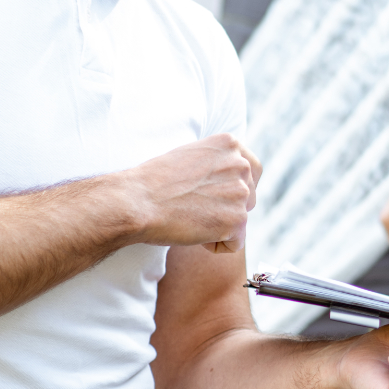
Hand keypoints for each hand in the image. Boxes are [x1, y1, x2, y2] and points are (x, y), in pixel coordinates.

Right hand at [129, 134, 262, 251]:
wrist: (135, 201)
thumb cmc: (152, 183)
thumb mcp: (190, 156)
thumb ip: (215, 163)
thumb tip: (230, 180)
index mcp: (229, 144)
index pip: (253, 170)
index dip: (235, 188)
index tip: (215, 195)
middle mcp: (240, 165)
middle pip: (249, 198)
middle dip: (226, 209)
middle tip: (193, 208)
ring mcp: (241, 192)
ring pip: (240, 220)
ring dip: (218, 226)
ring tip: (190, 217)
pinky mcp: (236, 219)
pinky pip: (235, 243)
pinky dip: (215, 245)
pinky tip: (193, 233)